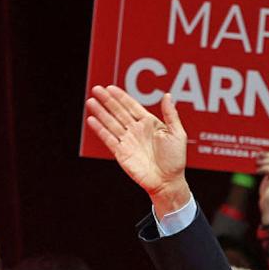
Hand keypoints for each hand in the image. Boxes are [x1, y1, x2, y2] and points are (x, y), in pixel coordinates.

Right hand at [85, 85, 189, 214]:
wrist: (168, 181)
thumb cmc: (175, 159)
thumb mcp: (177, 134)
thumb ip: (171, 115)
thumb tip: (167, 96)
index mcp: (150, 123)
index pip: (132, 106)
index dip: (121, 97)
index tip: (110, 88)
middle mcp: (137, 130)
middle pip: (118, 112)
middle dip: (107, 100)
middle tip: (96, 89)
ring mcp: (128, 141)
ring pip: (111, 123)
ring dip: (101, 112)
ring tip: (91, 101)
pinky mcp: (121, 153)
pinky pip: (108, 138)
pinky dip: (100, 129)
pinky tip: (92, 120)